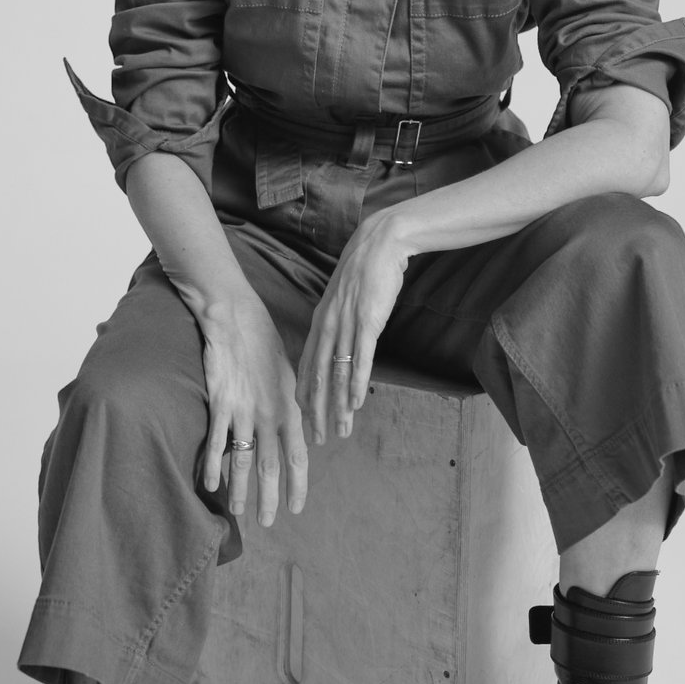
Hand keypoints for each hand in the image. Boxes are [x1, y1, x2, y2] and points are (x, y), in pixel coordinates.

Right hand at [201, 303, 308, 526]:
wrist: (235, 319)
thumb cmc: (264, 342)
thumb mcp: (288, 373)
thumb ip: (293, 404)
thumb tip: (299, 429)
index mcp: (290, 408)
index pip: (298, 457)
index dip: (297, 486)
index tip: (296, 507)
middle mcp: (269, 415)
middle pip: (270, 467)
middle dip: (269, 499)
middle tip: (267, 522)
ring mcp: (243, 411)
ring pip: (243, 461)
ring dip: (242, 490)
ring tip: (240, 513)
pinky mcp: (220, 405)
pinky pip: (215, 444)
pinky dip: (213, 466)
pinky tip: (211, 485)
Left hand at [296, 214, 409, 443]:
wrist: (380, 244)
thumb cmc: (365, 272)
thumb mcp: (345, 300)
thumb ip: (340, 324)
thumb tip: (342, 348)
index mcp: (320, 321)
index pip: (306, 366)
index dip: (304, 396)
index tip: (304, 421)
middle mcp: (327, 325)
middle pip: (316, 377)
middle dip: (316, 412)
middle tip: (316, 439)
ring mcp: (346, 324)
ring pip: (337, 373)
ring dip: (337, 406)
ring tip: (340, 431)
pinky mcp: (368, 321)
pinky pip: (360, 358)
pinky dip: (356, 383)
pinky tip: (356, 403)